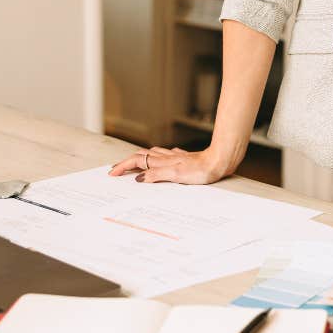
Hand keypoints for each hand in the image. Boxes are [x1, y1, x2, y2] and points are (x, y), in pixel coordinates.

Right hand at [108, 145, 231, 184]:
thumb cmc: (201, 170)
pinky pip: (165, 156)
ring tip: (132, 164)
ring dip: (140, 158)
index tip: (112, 173)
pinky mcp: (184, 158)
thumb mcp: (177, 175)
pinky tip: (160, 159)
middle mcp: (168, 157)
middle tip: (117, 169)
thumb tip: (139, 177)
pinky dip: (156, 158)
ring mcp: (176, 156)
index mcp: (163, 161)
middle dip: (128, 162)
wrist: (220, 161)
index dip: (124, 166)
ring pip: (153, 154)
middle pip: (142, 155)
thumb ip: (157, 174)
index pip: (137, 161)